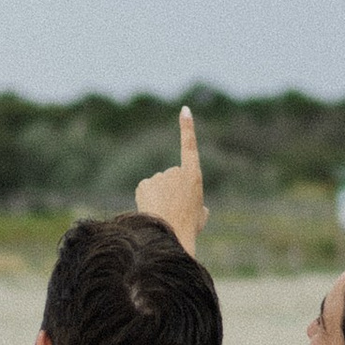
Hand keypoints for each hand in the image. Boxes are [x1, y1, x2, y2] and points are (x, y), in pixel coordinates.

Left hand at [135, 105, 207, 253]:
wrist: (170, 234)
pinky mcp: (144, 184)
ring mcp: (159, 177)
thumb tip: (198, 209)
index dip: (187, 128)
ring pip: (158, 186)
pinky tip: (152, 211)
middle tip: (175, 210)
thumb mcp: (200, 216)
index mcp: (194, 176)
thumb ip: (198, 206)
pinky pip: (146, 192)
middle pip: (171, 179)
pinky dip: (147, 201)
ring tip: (164, 213)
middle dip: (171, 191)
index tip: (184, 110)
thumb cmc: (188, 228)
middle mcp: (176, 171)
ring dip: (159, 197)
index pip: (190, 146)